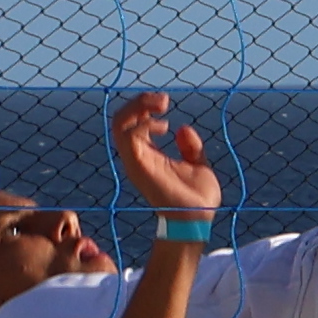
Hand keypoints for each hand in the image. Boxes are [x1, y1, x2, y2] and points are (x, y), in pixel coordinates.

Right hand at [107, 89, 221, 221]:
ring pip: (119, 124)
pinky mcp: (138, 165)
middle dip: (139, 102)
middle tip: (163, 100)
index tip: (165, 103)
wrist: (198, 217)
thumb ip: (190, 147)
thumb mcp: (197, 164)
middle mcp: (138, 156)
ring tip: (163, 105)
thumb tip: (182, 129)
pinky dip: (143, 124)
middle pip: (121, 120)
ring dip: (138, 107)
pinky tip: (164, 126)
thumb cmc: (198, 198)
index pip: (132, 123)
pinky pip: (128, 136)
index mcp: (149, 155)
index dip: (144, 107)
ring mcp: (136, 161)